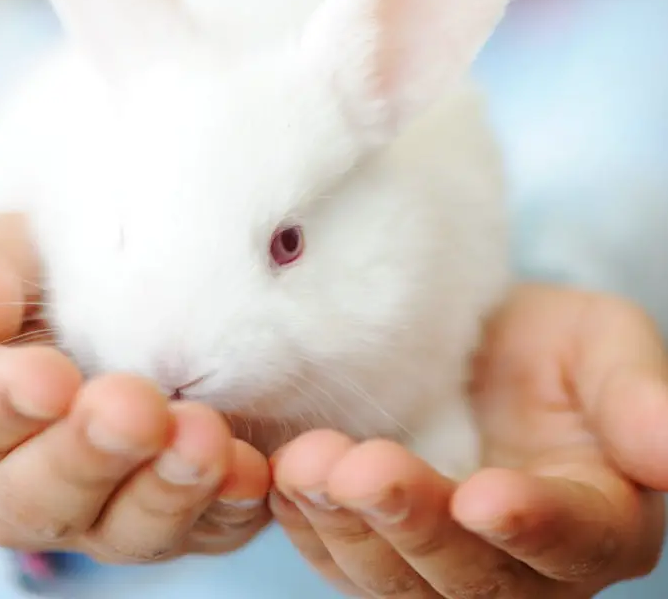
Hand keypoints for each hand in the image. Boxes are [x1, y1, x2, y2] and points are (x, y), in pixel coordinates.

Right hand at [0, 213, 270, 563]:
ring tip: (202, 437)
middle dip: (87, 458)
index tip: (50, 379)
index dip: (6, 409)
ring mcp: (113, 510)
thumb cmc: (66, 267)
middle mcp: (37, 482)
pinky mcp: (193, 517)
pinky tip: (252, 467)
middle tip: (134, 410)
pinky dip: (230, 503)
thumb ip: (0, 273)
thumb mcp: (25, 254)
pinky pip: (212, 529)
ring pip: (127, 530)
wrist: (157, 280)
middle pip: (40, 500)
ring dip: (166, 487)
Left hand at [271, 284, 667, 596]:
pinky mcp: (381, 550)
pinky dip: (311, 526)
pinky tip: (284, 479)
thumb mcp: (606, 344)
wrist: (481, 344)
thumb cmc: (555, 343)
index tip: (483, 493)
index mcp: (600, 522)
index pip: (576, 541)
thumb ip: (636, 396)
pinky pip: (343, 559)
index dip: (533, 524)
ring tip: (308, 466)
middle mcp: (526, 567)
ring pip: (398, 583)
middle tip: (364, 469)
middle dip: (415, 525)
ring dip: (350, 531)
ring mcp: (447, 566)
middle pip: (474, 577)